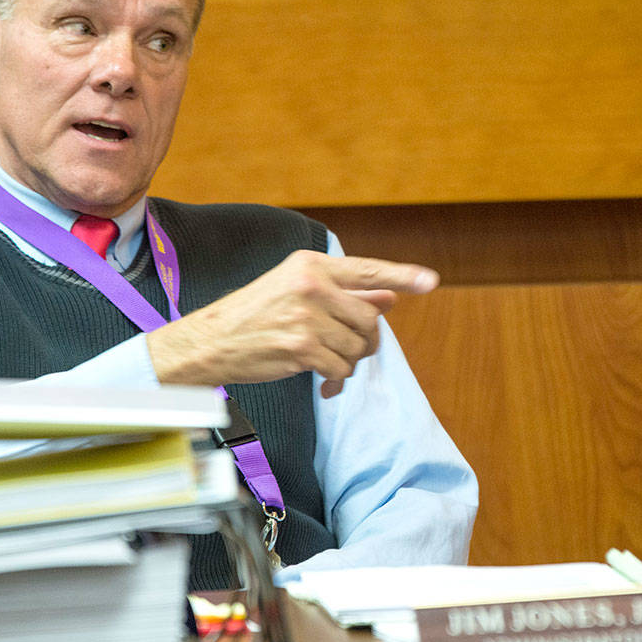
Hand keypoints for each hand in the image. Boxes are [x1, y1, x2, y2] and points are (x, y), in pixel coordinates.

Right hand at [146, 250, 437, 396]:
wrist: (211, 341)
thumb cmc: (253, 316)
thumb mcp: (296, 291)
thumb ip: (344, 293)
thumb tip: (389, 296)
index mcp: (311, 265)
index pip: (367, 269)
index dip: (403, 276)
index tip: (431, 281)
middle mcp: (311, 285)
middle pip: (370, 316)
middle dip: (364, 339)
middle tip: (344, 348)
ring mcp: (306, 316)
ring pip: (357, 345)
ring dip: (346, 361)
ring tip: (322, 360)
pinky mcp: (301, 346)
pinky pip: (340, 367)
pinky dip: (333, 377)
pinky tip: (317, 376)